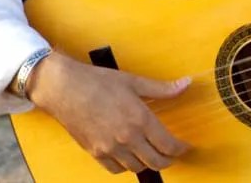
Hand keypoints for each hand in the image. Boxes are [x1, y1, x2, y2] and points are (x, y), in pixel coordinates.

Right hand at [26, 51, 190, 173]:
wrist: (64, 88)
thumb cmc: (98, 82)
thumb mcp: (134, 81)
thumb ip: (162, 88)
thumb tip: (186, 83)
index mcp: (140, 119)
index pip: (168, 144)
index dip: (180, 149)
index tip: (185, 147)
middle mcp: (127, 137)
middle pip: (156, 161)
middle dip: (168, 160)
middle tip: (173, 154)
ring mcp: (109, 148)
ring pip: (137, 167)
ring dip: (148, 163)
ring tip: (152, 153)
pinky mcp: (95, 152)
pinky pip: (116, 169)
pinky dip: (126, 166)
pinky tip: (130, 156)